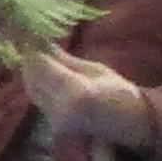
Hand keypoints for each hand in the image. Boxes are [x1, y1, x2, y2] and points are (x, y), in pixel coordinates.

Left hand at [16, 48, 150, 147]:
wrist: (131, 122)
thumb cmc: (119, 92)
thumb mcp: (94, 69)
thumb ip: (64, 59)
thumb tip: (41, 42)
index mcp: (76, 92)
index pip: (41, 66)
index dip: (33, 49)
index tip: (32, 36)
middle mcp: (61, 108)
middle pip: (31, 77)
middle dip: (31, 59)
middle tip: (34, 44)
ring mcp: (56, 119)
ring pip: (31, 89)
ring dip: (32, 72)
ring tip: (40, 57)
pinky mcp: (54, 124)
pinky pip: (39, 99)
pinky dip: (38, 85)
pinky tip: (45, 75)